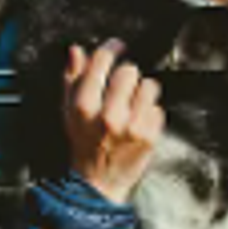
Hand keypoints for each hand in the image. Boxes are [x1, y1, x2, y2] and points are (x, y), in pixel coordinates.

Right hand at [63, 40, 164, 202]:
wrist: (97, 182)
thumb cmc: (83, 143)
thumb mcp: (69, 111)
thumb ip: (72, 79)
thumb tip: (76, 51)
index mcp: (84, 106)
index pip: (103, 61)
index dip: (112, 48)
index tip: (117, 46)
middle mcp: (108, 115)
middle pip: (130, 70)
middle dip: (126, 76)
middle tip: (122, 88)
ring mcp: (131, 126)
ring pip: (149, 86)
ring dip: (142, 92)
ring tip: (131, 106)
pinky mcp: (149, 136)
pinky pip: (158, 107)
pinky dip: (150, 112)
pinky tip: (137, 122)